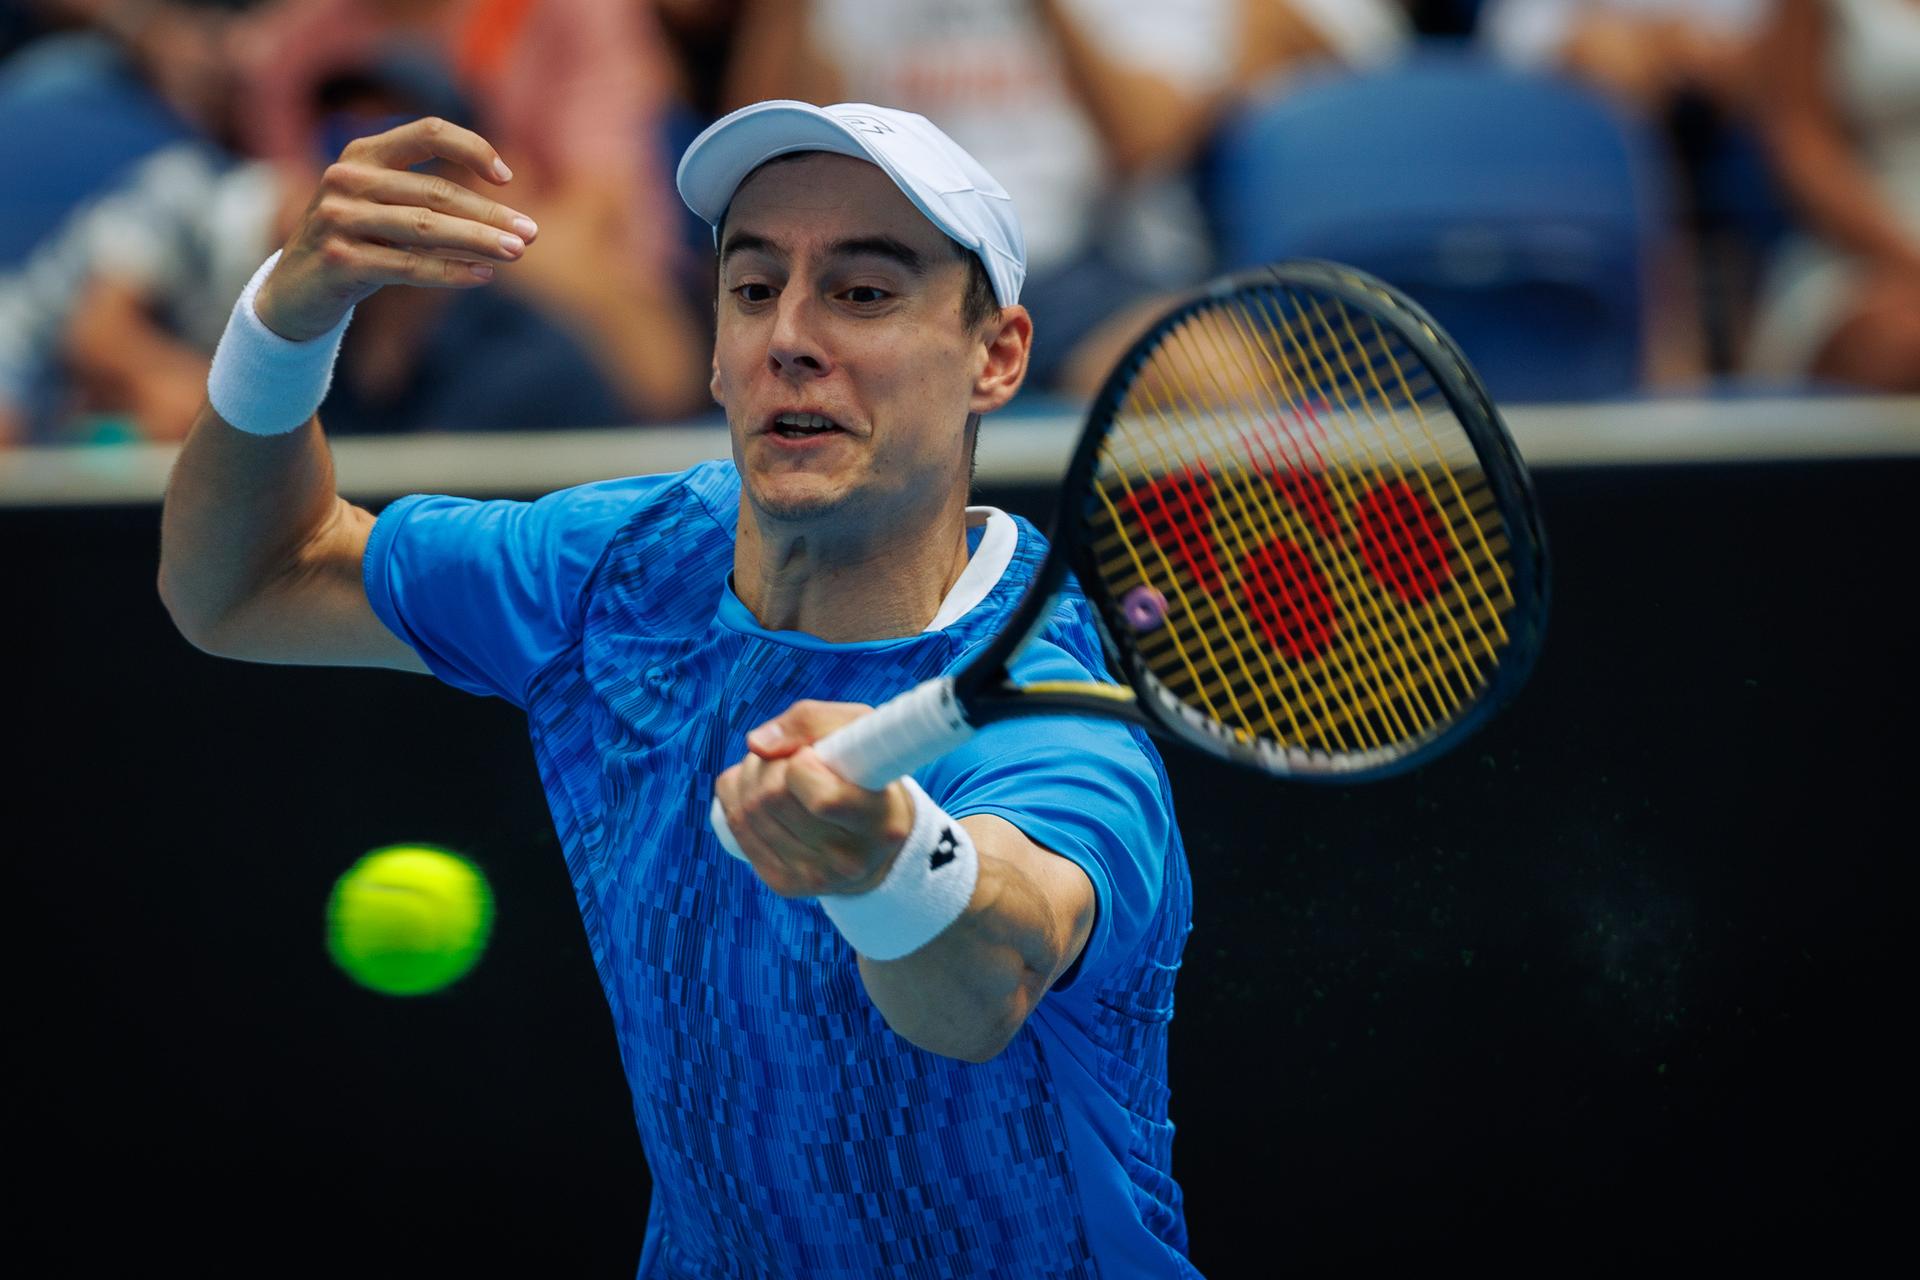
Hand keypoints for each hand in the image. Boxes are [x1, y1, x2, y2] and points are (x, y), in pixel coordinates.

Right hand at [254, 117, 538, 341]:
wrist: (295, 291)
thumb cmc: (357, 244)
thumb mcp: (383, 207)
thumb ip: (428, 197)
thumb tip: (508, 215)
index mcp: (363, 153)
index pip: (428, 132)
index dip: (472, 148)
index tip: (506, 177)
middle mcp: (347, 178)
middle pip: (436, 191)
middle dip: (490, 213)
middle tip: (531, 233)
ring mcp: (339, 218)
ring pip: (426, 229)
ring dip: (479, 241)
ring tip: (517, 252)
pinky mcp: (339, 260)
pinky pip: (408, 267)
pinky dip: (450, 272)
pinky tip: (483, 276)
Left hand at [713, 701, 916, 898]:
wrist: (873, 839)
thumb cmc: (866, 773)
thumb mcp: (858, 730)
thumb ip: (811, 720)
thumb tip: (756, 744)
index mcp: (881, 823)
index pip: (823, 800)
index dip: (801, 764)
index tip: (810, 755)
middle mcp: (849, 861)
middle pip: (773, 798)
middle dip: (770, 762)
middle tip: (789, 756)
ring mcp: (813, 877)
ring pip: (748, 810)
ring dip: (750, 775)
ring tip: (777, 771)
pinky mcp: (784, 883)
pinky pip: (735, 826)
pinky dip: (736, 796)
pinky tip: (758, 790)